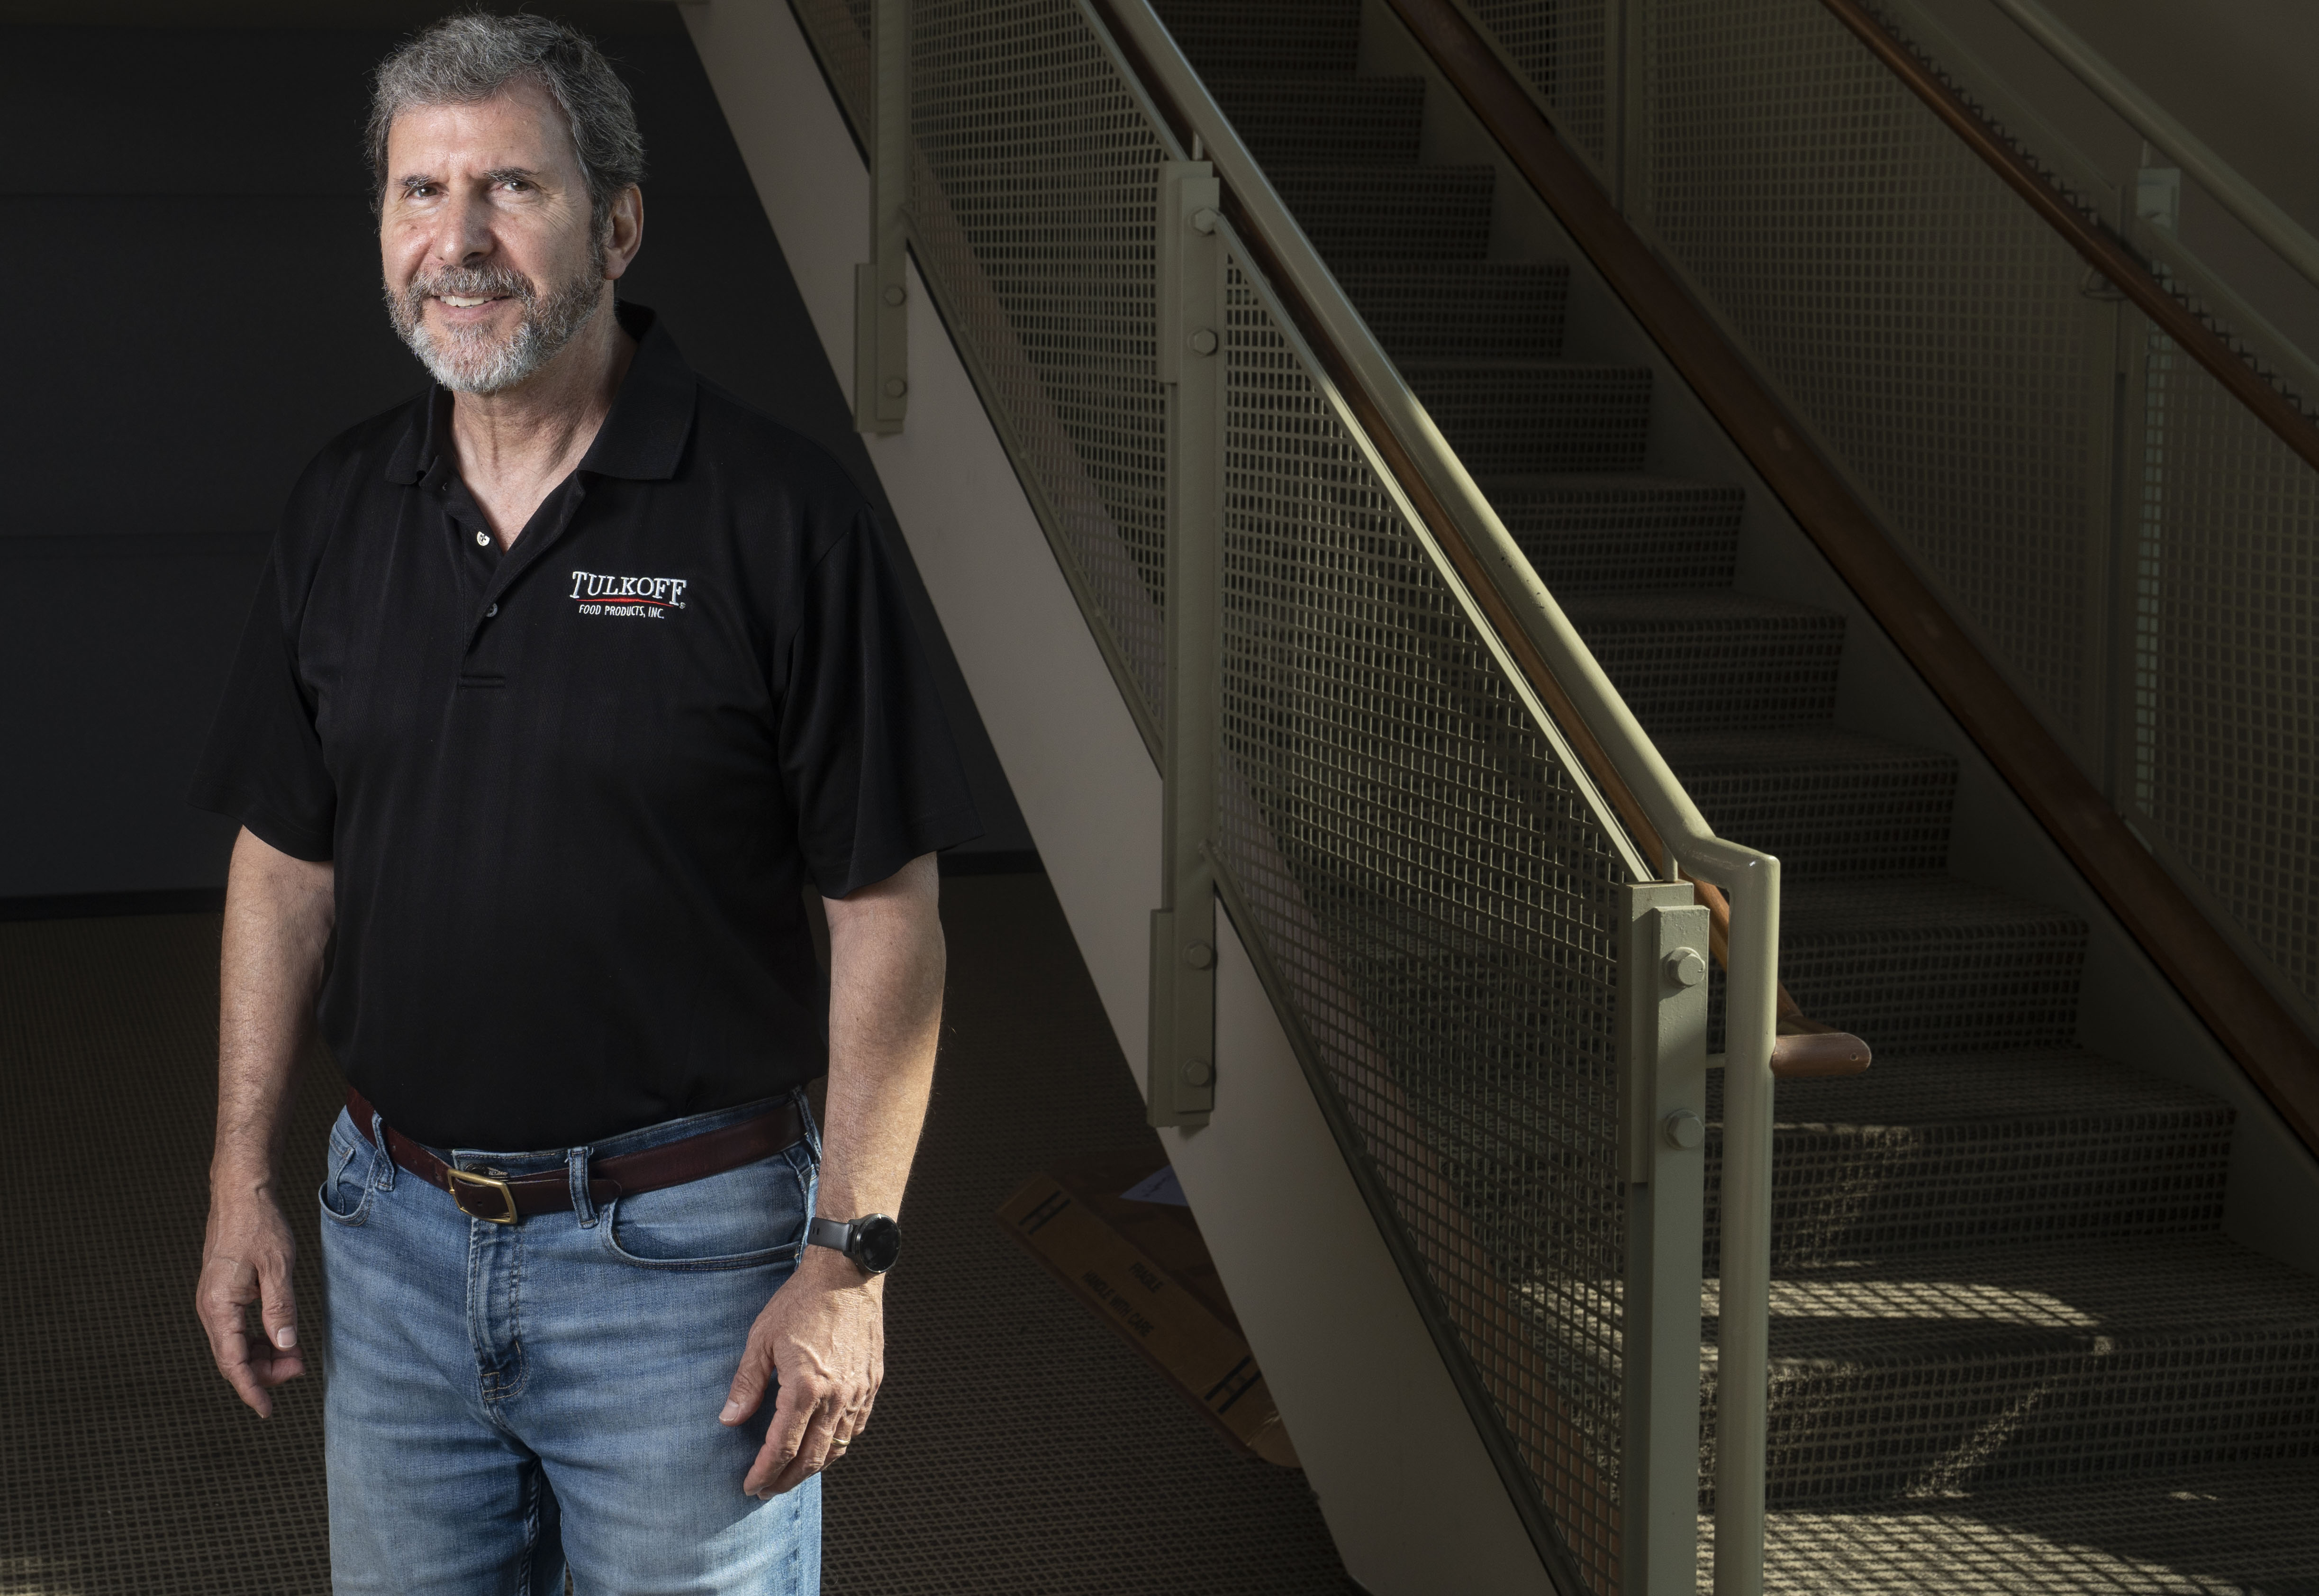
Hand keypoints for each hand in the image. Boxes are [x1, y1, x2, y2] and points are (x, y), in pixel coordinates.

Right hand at [195, 1179, 305, 1416]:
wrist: (241, 1195)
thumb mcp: (278, 1267)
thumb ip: (281, 1308)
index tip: (267, 1410)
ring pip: (235, 1346)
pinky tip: (280, 1340)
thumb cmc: (259, 1226)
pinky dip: (257, 1340)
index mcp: (219, 1305)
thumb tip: (286, 1346)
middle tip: (299, 1370)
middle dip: (264, 1372)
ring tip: (295, 1357)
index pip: (232, 1362)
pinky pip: (236, 1330)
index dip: (251, 1389)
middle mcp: (210, 1308)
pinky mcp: (222, 1295)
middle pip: (233, 1358)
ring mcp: (213, 1302)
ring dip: (262, 1357)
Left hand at [720, 1246, 883, 1496]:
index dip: (764, 1472)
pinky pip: (857, 1425)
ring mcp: (858, 1390)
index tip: (750, 1486)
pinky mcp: (872, 1381)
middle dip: (787, 1479)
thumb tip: (729, 1420)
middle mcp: (836, 1395)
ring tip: (793, 1473)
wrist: (847, 1274)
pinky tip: (825, 1444)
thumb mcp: (762, 1338)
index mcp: (805, 1387)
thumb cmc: (801, 1301)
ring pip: (837, 1446)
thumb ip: (747, 1383)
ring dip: (813, 1467)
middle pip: (811, 1457)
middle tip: (768, 1489)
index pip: (782, 1447)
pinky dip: (839, 1443)